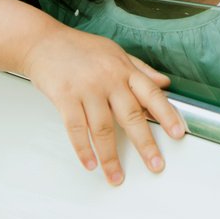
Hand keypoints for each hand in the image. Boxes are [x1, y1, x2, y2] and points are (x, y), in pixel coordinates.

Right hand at [23, 27, 185, 185]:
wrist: (41, 41)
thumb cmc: (79, 48)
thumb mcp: (115, 52)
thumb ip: (141, 70)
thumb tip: (165, 83)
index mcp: (123, 69)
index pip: (151, 93)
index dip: (167, 114)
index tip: (178, 133)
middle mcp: (108, 79)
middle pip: (131, 116)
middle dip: (145, 144)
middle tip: (156, 165)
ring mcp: (86, 88)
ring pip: (103, 129)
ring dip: (110, 157)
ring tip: (116, 177)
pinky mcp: (64, 97)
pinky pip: (76, 129)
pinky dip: (83, 149)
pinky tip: (90, 163)